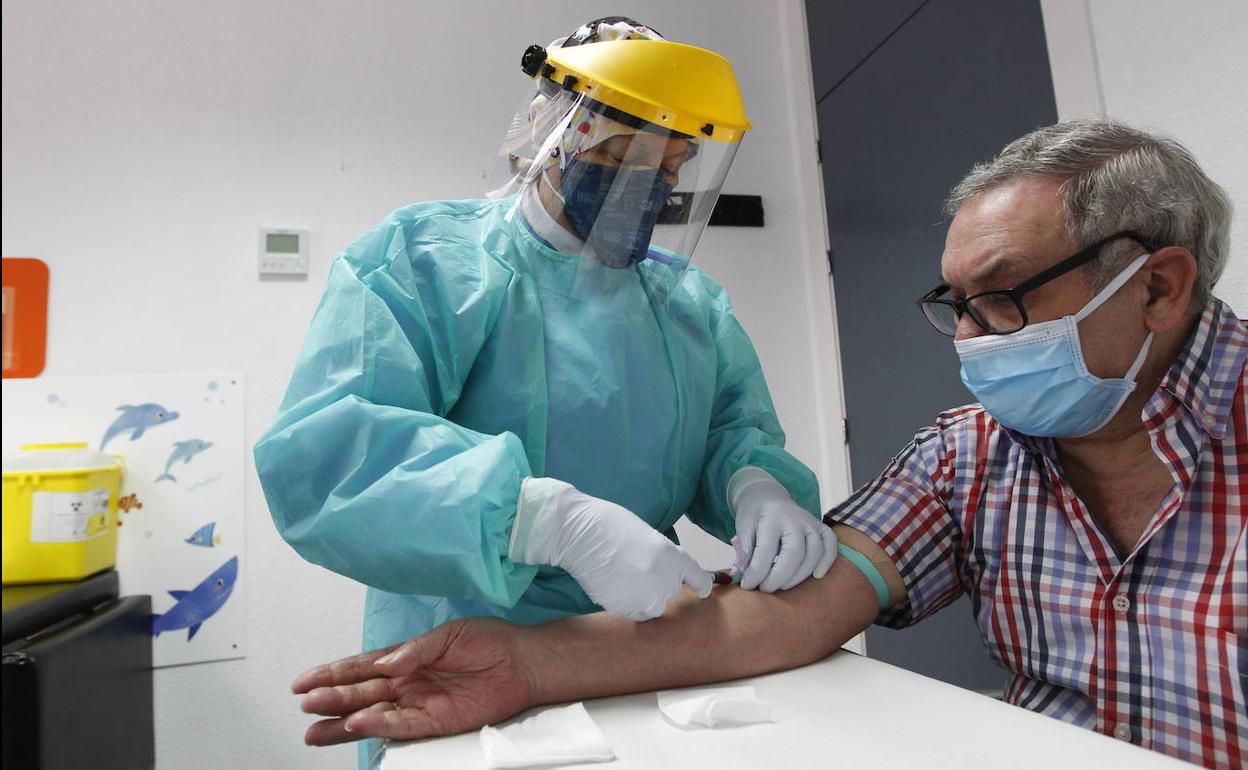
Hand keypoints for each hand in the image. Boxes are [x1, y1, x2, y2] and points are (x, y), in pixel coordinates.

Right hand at [294, 617, 536, 745]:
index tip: (302, 682)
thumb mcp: (450, 634)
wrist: (522, 662)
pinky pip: (402, 726)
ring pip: (373, 715)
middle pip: (360, 694)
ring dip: (344, 722)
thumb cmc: (490, 642)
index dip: (331, 673)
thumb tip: (388, 662)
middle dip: (330, 699)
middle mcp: (406, 683)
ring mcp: (419, 703)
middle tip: (304, 707)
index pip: (361, 667)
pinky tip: (357, 726)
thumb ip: (417, 650)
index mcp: (406, 658)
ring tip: (314, 732)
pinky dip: (379, 727)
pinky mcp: (436, 722)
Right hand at [516, 482, 711, 620]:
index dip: (701, 585)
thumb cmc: (611, 526)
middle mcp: (666, 580)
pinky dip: (627, 604)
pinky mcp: (627, 609)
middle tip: (633, 566)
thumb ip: (663, 559)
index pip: (697, 577)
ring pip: (653, 607)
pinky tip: (614, 585)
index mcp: (673, 556)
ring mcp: (646, 597)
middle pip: (670, 593)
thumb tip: (664, 577)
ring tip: (622, 576)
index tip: (703, 591)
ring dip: (643, 597)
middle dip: (657, 584)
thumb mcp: (648, 536)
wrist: (581, 535)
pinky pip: (635, 614)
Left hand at [735, 478, 836, 591]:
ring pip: (815, 552)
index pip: (766, 550)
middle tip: (765, 589)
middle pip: (794, 553)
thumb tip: (746, 577)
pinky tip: (816, 576)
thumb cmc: (754, 515)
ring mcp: (810, 522)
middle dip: (779, 577)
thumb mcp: (742, 527)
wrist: (768, 496)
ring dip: (799, 575)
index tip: (747, 585)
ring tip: (782, 585)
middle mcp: (794, 518)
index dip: (756, 573)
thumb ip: (744, 551)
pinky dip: (827, 562)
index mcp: (771, 517)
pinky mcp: (820, 526)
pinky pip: (831, 545)